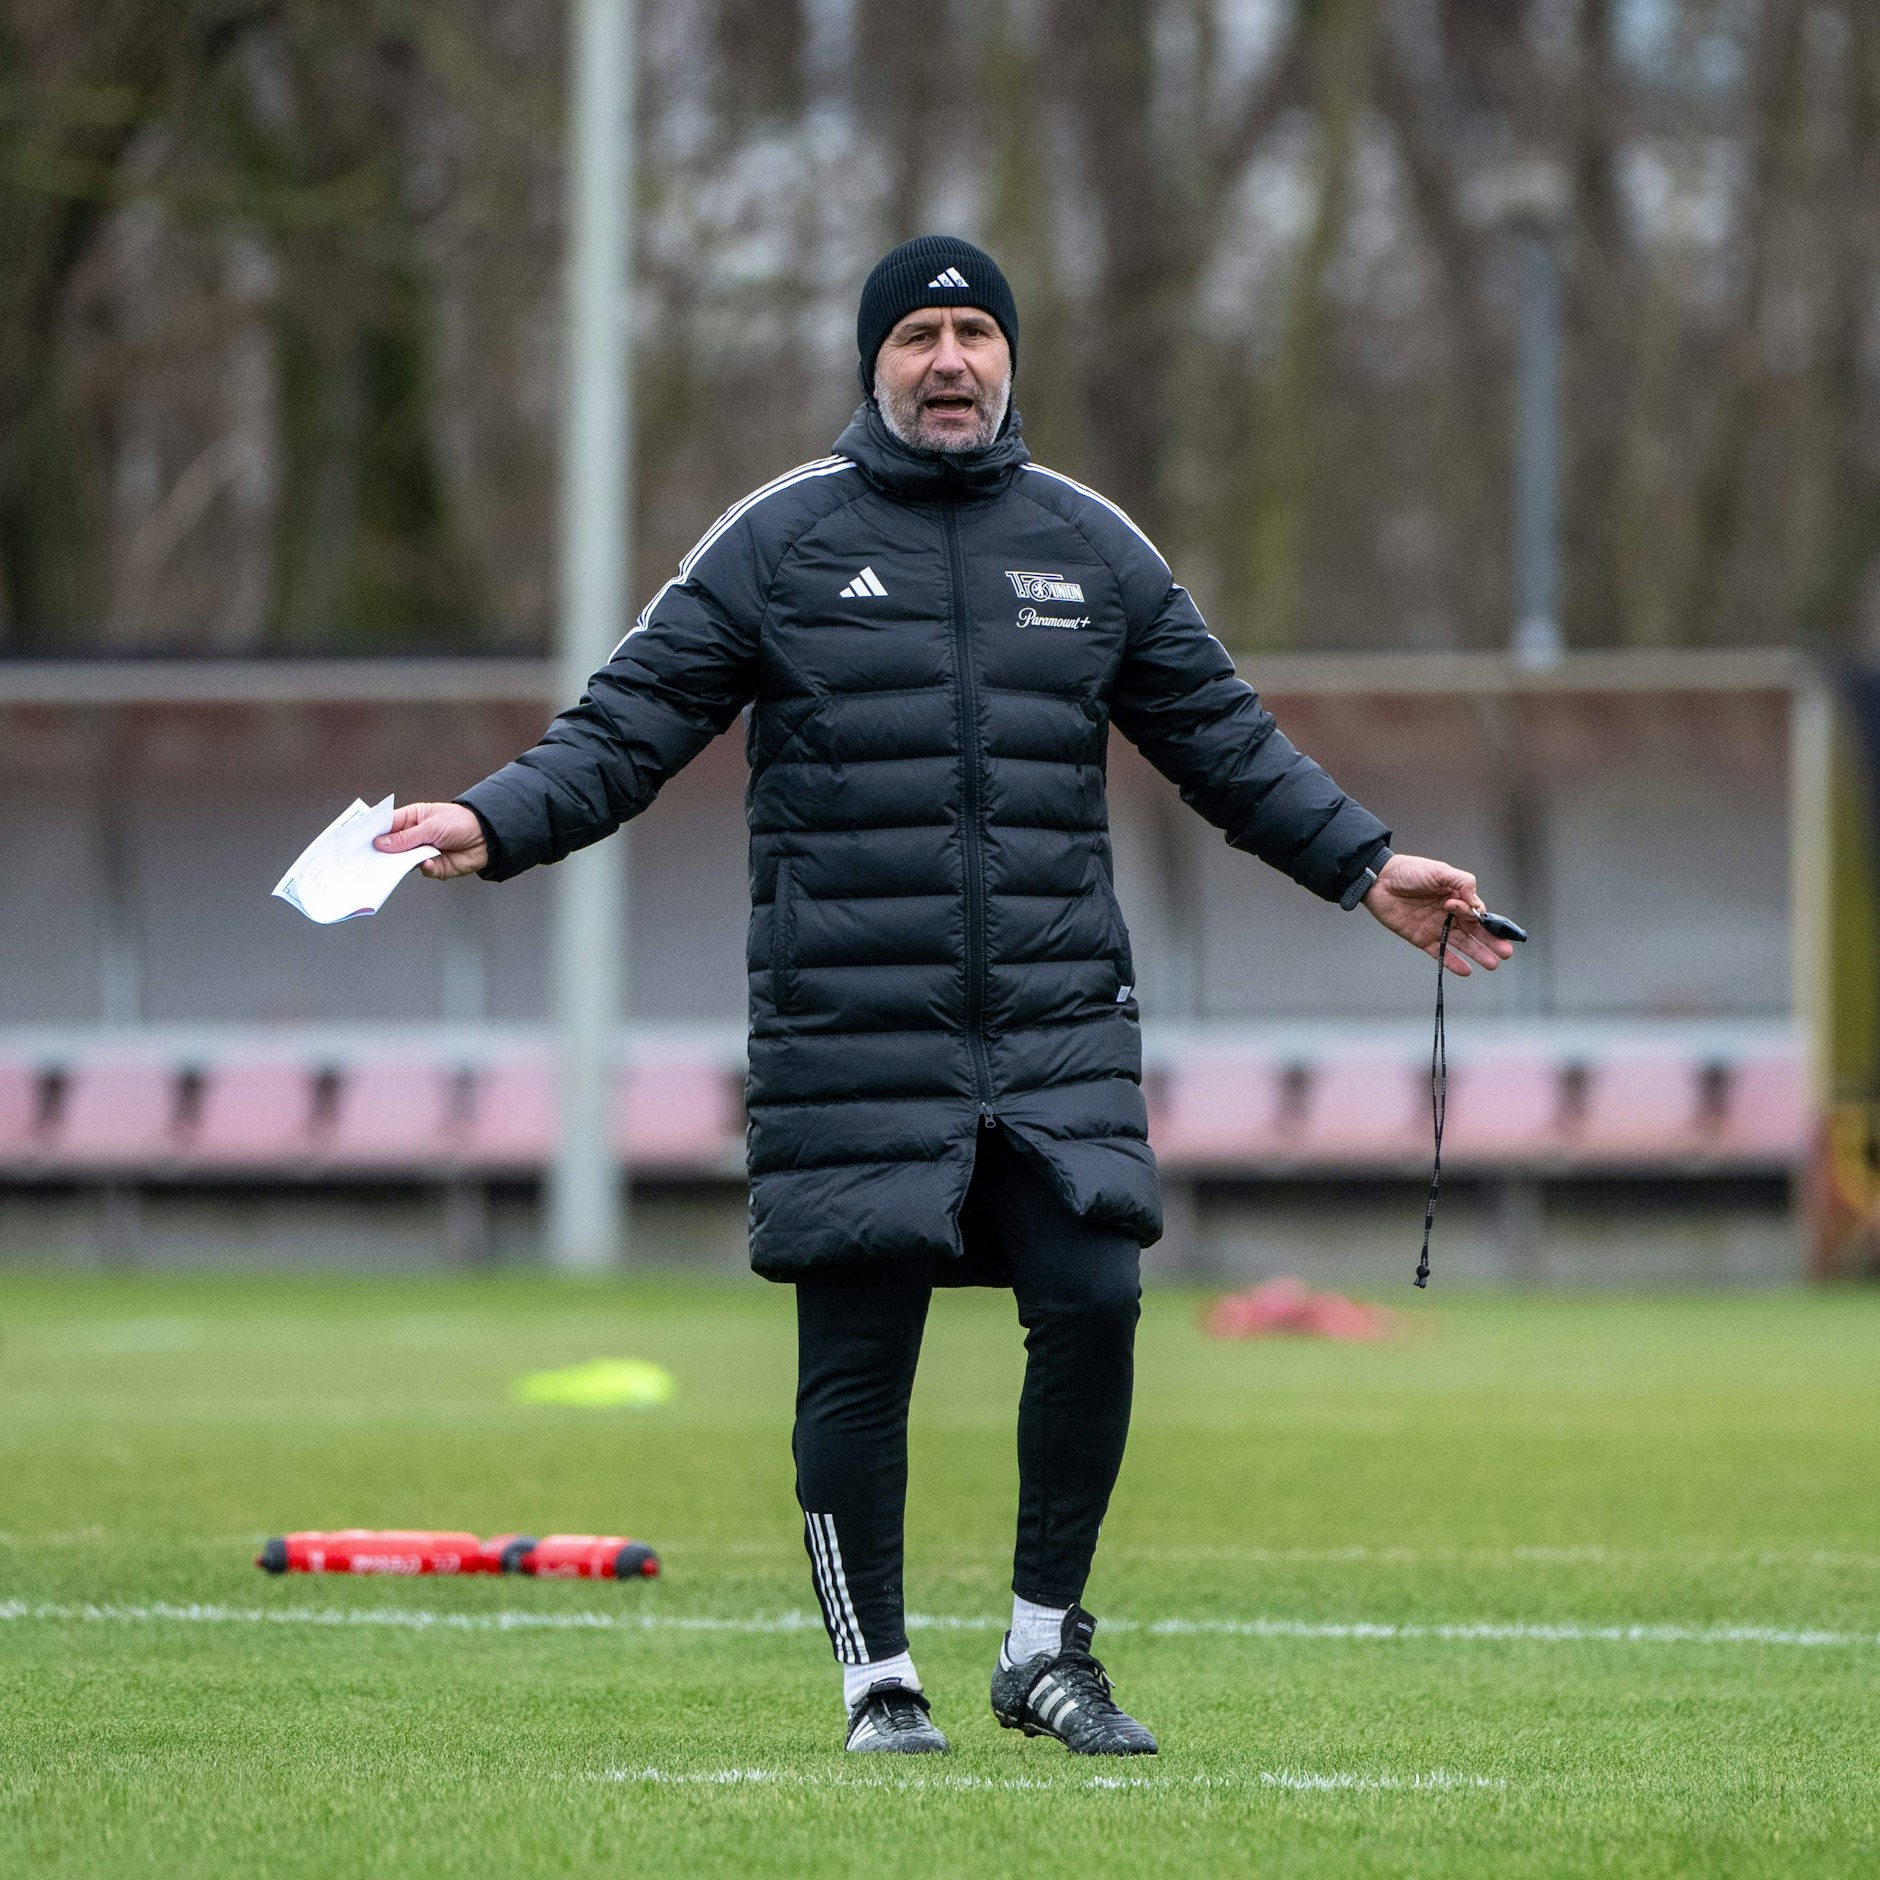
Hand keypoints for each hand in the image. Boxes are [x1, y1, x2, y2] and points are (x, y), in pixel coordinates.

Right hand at [374, 802, 488, 879]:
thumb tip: (380, 843)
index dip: (373, 832)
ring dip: (400, 863)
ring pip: (404, 862)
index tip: (358, 840)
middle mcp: (414, 837)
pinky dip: (425, 868)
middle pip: (392, 847)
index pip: (386, 826)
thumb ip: (406, 837)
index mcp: (411, 819)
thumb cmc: (461, 822)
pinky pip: (424, 870)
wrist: (488, 837)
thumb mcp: (431, 826)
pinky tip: (428, 862)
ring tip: (392, 864)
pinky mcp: (435, 867)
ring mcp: (423, 853)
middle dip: (382, 852)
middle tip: (368, 858)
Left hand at [1362, 854, 1513, 976]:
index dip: (1484, 919)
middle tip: (1506, 953)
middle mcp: (1448, 913)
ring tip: (1492, 964)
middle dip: (1491, 942)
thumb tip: (1477, 902)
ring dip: (1477, 953)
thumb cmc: (1408, 871)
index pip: (1477, 912)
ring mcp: (1435, 927)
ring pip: (1461, 943)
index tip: (1483, 920)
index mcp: (1455, 896)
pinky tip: (1466, 970)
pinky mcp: (1421, 938)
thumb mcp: (1440, 871)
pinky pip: (1439, 952)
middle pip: (1474, 931)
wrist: (1379, 880)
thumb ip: (1462, 883)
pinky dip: (1452, 962)